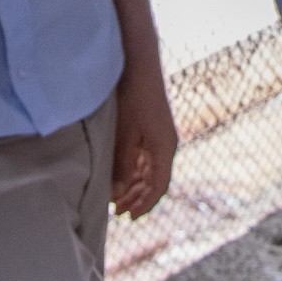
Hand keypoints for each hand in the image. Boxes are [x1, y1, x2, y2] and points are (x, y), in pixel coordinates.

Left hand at [109, 58, 176, 218]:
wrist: (139, 63)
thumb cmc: (133, 97)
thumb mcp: (125, 134)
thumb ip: (122, 165)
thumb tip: (118, 194)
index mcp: (164, 148)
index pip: (159, 186)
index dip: (145, 204)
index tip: (130, 217)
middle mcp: (166, 144)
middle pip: (154, 180)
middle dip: (137, 198)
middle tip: (117, 212)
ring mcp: (159, 135)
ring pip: (148, 170)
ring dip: (134, 185)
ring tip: (115, 198)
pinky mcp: (151, 128)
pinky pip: (145, 157)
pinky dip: (133, 170)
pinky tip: (120, 176)